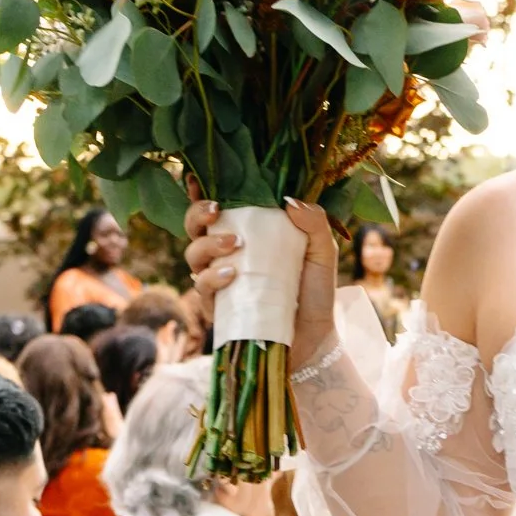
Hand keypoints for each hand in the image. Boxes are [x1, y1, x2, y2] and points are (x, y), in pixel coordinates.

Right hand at [184, 195, 340, 367]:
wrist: (316, 335)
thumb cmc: (315, 290)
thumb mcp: (322, 251)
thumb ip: (314, 222)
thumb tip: (288, 200)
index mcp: (247, 233)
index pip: (217, 208)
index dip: (199, 193)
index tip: (196, 179)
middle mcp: (226, 254)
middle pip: (194, 227)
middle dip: (196, 213)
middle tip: (216, 210)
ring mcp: (218, 281)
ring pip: (193, 254)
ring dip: (207, 244)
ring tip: (234, 244)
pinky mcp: (217, 308)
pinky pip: (202, 288)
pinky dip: (211, 278)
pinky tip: (230, 274)